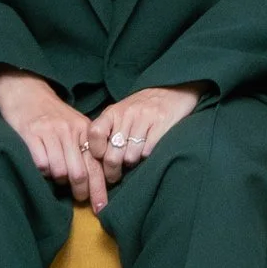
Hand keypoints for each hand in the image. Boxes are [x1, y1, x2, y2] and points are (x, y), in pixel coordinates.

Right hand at [0, 72, 111, 207]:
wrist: (26, 92)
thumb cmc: (52, 115)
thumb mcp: (75, 126)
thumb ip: (85, 148)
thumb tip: (94, 181)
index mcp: (85, 130)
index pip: (96, 165)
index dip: (99, 189)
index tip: (101, 207)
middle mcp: (70, 131)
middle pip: (79, 173)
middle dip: (81, 191)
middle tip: (79, 198)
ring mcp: (50, 132)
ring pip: (60, 171)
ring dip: (58, 181)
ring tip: (56, 176)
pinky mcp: (31, 134)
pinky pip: (40, 164)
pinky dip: (42, 172)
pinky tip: (41, 166)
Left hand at [86, 87, 201, 183]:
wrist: (171, 91)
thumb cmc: (141, 109)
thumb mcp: (120, 114)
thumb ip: (107, 132)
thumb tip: (95, 162)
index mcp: (112, 112)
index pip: (94, 134)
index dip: (96, 152)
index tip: (101, 159)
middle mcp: (127, 114)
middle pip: (112, 155)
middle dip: (112, 171)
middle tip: (115, 176)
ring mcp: (144, 118)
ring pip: (130, 157)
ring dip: (132, 164)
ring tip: (134, 160)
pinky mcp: (162, 123)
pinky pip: (148, 152)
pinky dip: (146, 157)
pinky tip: (147, 152)